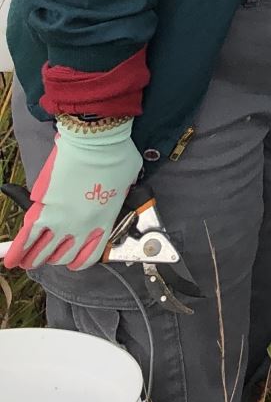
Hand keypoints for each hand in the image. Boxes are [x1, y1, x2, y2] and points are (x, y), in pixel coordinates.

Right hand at [2, 120, 142, 272]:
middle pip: (64, 256)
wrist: (96, 140)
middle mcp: (82, 227)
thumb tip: (113, 189)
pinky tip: (11, 260)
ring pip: (43, 251)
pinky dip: (17, 250)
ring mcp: (61, 220)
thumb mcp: (127, 179)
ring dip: (33, 258)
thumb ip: (117, 192)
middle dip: (54, 257)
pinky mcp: (43, 209)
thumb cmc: (116, 153)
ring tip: (26, 261)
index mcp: (105, 221)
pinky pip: (27, 236)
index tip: (71, 260)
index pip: (89, 255)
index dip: (78, 259)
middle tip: (46, 256)